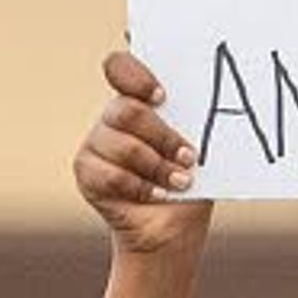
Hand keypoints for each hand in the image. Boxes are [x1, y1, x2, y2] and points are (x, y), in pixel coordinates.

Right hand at [75, 50, 208, 256]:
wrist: (174, 229)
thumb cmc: (189, 183)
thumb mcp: (199, 151)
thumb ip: (192, 125)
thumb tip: (211, 104)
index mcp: (139, 101)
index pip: (120, 68)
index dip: (136, 77)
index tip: (161, 97)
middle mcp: (113, 118)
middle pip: (126, 110)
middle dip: (162, 136)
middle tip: (189, 157)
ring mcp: (96, 143)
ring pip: (122, 145)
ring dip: (157, 167)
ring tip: (180, 183)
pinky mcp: (86, 171)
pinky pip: (111, 175)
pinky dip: (141, 188)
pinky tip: (159, 195)